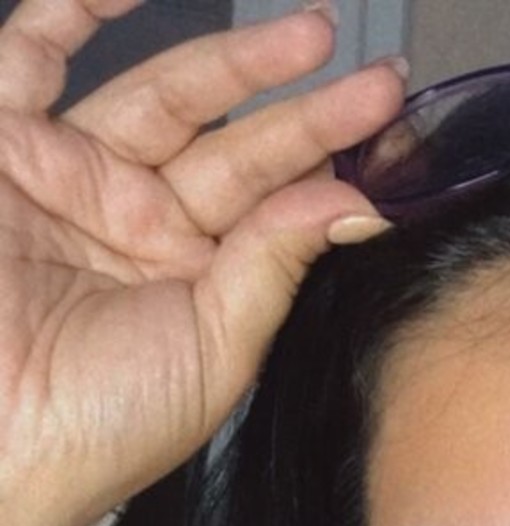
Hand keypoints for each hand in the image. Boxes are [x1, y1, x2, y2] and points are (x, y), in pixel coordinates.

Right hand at [0, 0, 402, 525]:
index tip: (392, 130)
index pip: (271, 201)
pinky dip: (80, 8)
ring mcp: (73, 177)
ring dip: (235, 60)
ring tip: (315, 35)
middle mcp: (137, 221)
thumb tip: (355, 201)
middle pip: (232, 143)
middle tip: (376, 79)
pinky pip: (34, 52)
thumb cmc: (102, 423)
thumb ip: (275, 267)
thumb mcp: (214, 350)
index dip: (331, 162)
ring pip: (163, 92)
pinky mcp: (3, 145)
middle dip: (304, 107)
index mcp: (191, 279)